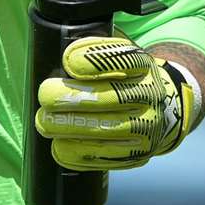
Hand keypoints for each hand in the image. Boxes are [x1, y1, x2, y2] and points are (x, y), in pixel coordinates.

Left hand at [34, 33, 196, 170]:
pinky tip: (58, 148)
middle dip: (73, 97)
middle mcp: (150, 95)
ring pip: (107, 129)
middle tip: (45, 96)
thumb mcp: (116, 54)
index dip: (95, 59)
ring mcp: (148, 127)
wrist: (159, 110)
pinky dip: (78, 153)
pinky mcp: (139, 153)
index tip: (67, 61)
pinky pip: (106, 156)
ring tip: (44, 123)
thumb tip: (58, 53)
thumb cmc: (122, 78)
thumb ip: (93, 48)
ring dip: (71, 128)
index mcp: (144, 65)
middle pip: (111, 97)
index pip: (124, 59)